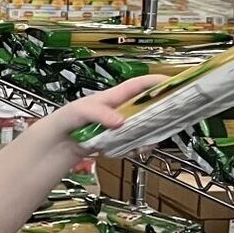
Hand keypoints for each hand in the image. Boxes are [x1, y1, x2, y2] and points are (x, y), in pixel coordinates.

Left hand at [46, 75, 166, 149]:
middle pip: (148, 107)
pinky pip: (136, 144)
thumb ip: (99, 113)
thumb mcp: (80, 111)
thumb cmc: (67, 119)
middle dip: (162, 111)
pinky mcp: (120, 141)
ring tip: (147, 141)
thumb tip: (121, 121)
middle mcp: (121, 110)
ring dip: (151, 134)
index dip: (155, 82)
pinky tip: (134, 150)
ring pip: (146, 128)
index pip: (137, 85)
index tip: (174, 82)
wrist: (59, 143)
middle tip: (173, 119)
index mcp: (113, 97)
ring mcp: (122, 127)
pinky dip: (138, 148)